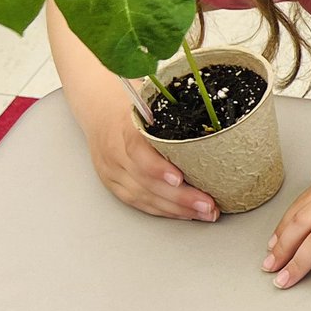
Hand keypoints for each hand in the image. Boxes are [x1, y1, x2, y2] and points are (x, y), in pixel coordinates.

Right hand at [85, 103, 219, 221]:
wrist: (99, 109)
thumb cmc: (132, 103)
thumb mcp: (149, 97)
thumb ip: (173, 106)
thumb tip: (211, 109)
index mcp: (125, 126)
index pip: (137, 149)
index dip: (157, 167)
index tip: (179, 179)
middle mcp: (116, 152)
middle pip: (146, 180)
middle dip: (180, 197)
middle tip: (207, 204)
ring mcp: (113, 171)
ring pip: (144, 196)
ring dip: (177, 209)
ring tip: (205, 212)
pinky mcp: (115, 185)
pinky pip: (139, 203)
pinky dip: (164, 210)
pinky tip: (185, 213)